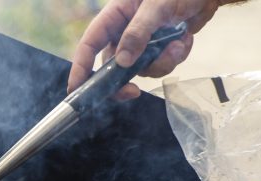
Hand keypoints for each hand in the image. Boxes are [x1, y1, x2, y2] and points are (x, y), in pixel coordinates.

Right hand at [67, 0, 226, 96]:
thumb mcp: (157, 5)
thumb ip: (138, 32)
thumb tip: (122, 63)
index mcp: (115, 16)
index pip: (89, 45)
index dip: (80, 68)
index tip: (76, 89)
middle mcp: (124, 32)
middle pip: (112, 68)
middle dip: (124, 81)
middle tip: (132, 92)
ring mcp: (142, 43)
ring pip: (141, 70)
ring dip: (161, 63)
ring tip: (177, 43)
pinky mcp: (159, 50)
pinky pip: (161, 66)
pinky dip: (175, 57)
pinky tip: (184, 39)